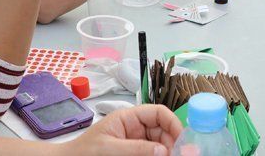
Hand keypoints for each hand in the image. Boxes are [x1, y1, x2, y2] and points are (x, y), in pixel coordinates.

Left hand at [64, 105, 182, 155]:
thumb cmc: (82, 152)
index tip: (181, 138)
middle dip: (172, 142)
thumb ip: (136, 148)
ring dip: (166, 151)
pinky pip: (152, 154)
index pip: (158, 113)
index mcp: (128, 118)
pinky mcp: (134, 154)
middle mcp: (135, 129)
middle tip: (179, 155)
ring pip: (160, 145)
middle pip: (163, 131)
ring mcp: (135, 143)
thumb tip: (163, 150)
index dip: (172, 122)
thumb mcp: (109, 149)